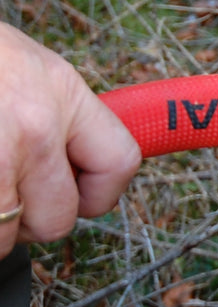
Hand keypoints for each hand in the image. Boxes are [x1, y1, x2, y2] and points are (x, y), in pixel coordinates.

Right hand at [0, 24, 140, 258]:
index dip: (97, 194)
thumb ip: (53, 114)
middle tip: (2, 199)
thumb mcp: (21, 66)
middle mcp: (34, 127)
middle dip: (27, 222)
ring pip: (3, 240)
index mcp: (62, 94)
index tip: (76, 197)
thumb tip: (65, 169)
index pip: (118, 163)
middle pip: (56, 219)